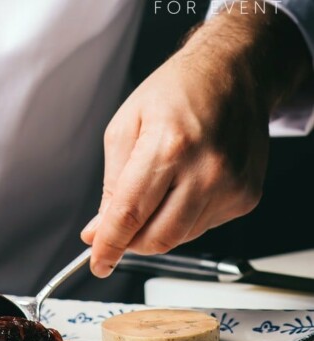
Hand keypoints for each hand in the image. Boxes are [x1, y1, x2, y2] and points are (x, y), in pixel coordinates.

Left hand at [81, 8, 311, 277]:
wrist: (233, 72)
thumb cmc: (175, 91)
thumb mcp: (125, 127)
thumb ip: (111, 185)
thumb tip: (99, 230)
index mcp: (168, 146)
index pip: (130, 214)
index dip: (109, 246)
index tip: (98, 263)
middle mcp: (205, 169)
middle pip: (158, 238)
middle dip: (130, 242)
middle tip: (118, 229)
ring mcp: (231, 185)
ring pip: (180, 237)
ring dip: (156, 228)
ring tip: (156, 189)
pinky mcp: (246, 196)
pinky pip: (202, 227)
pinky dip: (182, 218)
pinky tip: (183, 186)